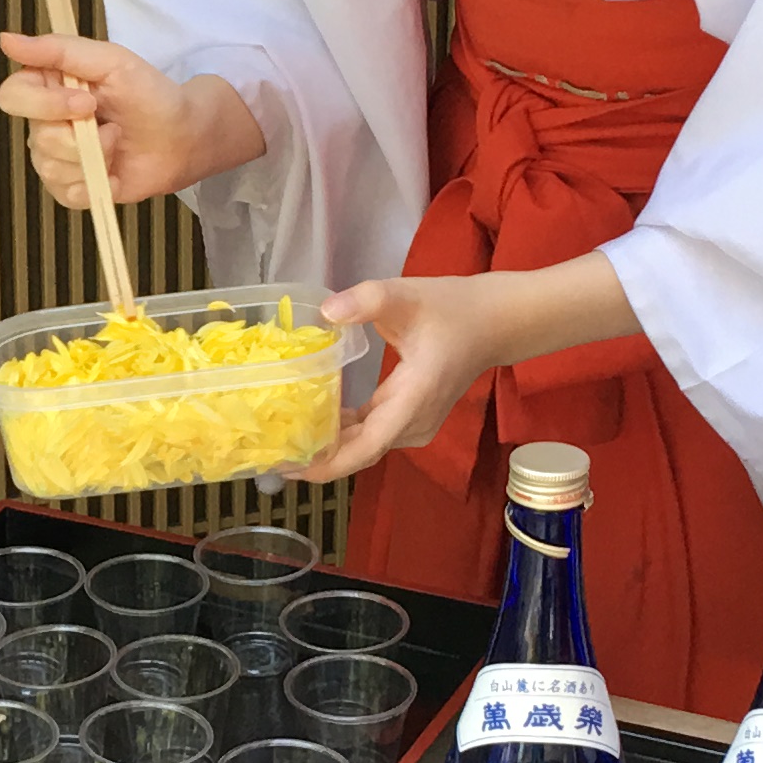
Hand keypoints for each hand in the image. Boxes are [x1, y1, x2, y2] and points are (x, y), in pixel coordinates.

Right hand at [0, 31, 260, 209]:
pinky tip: (113, 172)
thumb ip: (58, 50)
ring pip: (51, 166)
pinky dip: (95, 184)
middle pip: (36, 136)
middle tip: (113, 126)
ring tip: (118, 144)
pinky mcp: (70, 189)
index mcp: (48, 86)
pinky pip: (66, 193)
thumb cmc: (148, 94)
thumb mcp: (109, 61)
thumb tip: (5, 39)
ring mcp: (54, 158)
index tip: (85, 101)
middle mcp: (44, 123)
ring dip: (95, 157)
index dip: (43, 104)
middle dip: (80, 136)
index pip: (12, 95)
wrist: (181, 138)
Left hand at [294, 276, 512, 482]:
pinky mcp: (410, 419)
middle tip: (266, 451)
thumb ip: (366, 300)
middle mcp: (413, 423)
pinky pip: (370, 433)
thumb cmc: (453, 309)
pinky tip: (311, 422)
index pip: (365, 448)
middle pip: (358, 452)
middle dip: (314, 457)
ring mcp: (414, 426)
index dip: (326, 463)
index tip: (288, 467)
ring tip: (280, 439)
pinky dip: (342, 432)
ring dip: (326, 445)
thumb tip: (326, 313)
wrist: (496, 321)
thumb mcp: (406, 295)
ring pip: (363, 445)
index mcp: (413, 400)